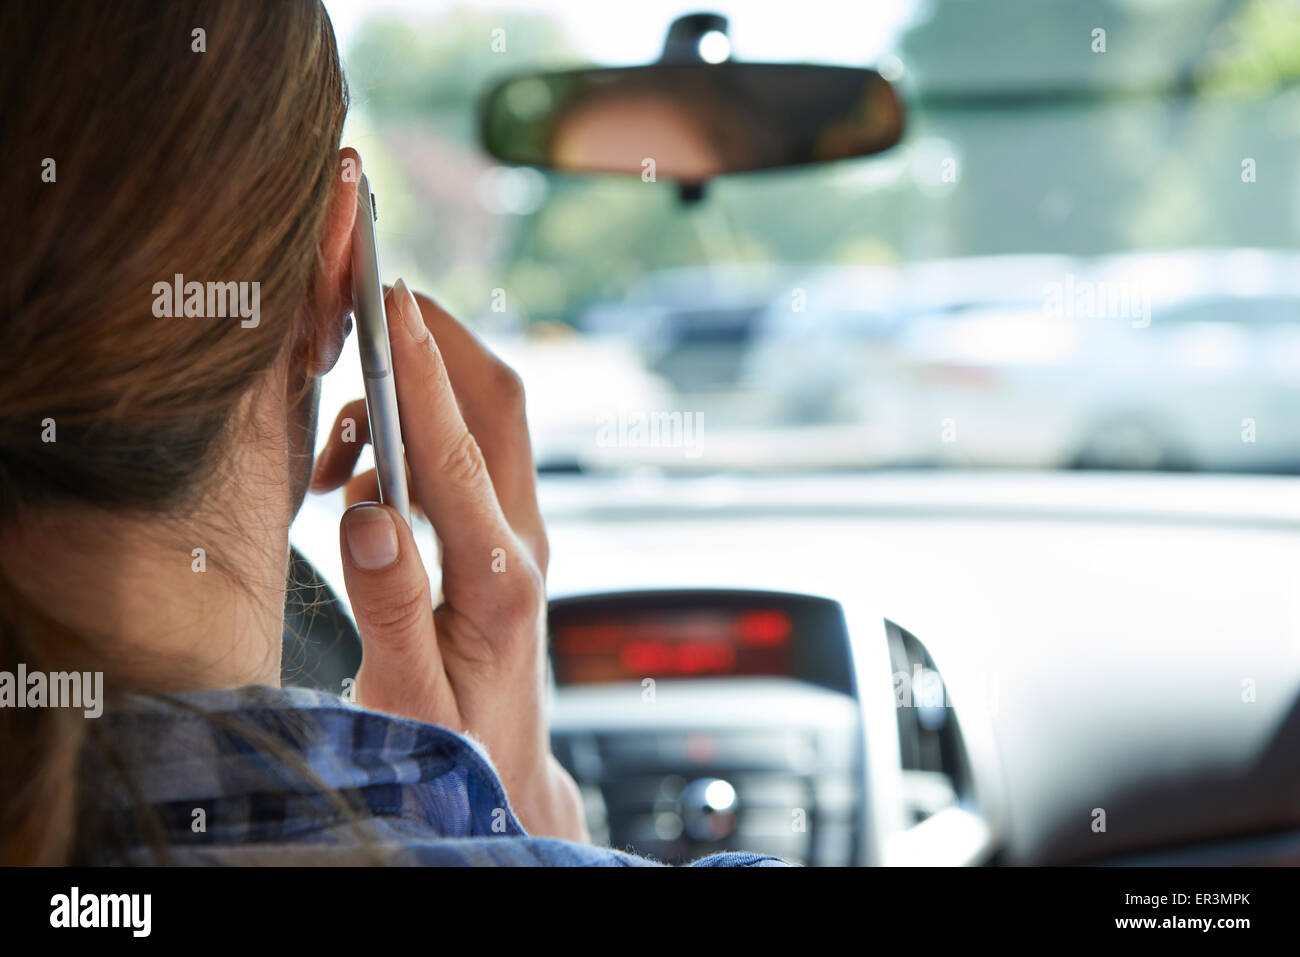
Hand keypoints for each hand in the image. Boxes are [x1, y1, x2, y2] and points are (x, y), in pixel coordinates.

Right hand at [310, 279, 587, 842]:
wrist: (507, 770)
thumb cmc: (454, 742)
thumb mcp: (410, 692)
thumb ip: (390, 605)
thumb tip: (366, 513)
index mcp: (502, 577)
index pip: (459, 452)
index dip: (423, 373)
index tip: (390, 303)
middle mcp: (523, 538)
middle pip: (496, 405)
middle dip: (435, 342)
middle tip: (361, 315)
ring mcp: (519, 531)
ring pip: (481, 422)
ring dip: (406, 405)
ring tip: (330, 467)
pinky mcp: (503, 533)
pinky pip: (463, 455)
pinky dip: (409, 442)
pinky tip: (357, 490)